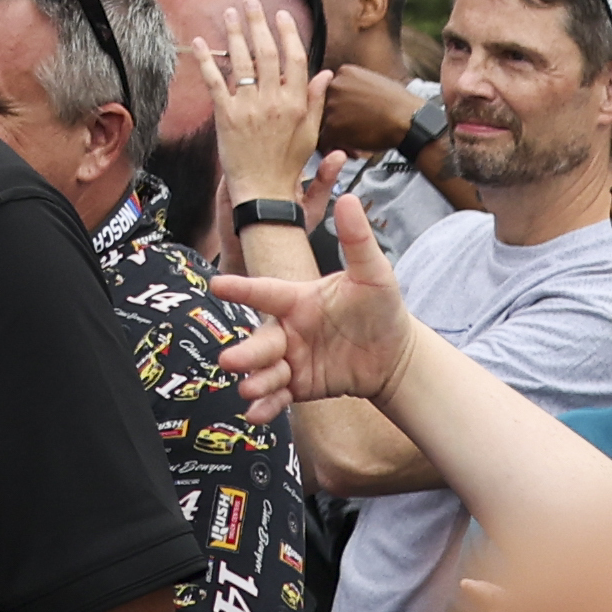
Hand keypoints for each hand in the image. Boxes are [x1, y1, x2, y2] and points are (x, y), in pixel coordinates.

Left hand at [205, 4, 329, 203]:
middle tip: (250, 1)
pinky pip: (214, 82)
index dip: (288, 34)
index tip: (281, 15)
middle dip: (258, 23)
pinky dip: (205, 60)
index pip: (295, 59)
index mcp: (297, 103)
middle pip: (267, 53)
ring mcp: (249, 107)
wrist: (263, 189)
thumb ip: (315, 100)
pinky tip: (198, 42)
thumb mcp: (311, 132)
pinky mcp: (226, 115)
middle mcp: (274, 101)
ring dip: (234, 34)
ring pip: (242, 62)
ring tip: (229, 13)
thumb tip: (326, 72)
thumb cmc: (288, 162)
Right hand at [218, 194, 425, 419]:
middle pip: (260, 338)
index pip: (265, 291)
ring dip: (254, 379)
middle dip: (245, 350)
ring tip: (249, 389)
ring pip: (264, 368)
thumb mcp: (374, 273)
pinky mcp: (300, 384)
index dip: (242, 289)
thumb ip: (357, 240)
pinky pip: (279, 394)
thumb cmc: (381, 308)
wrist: (395, 356)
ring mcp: (291, 357)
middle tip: (230, 360)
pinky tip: (256, 413)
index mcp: (297, 298)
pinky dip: (266, 404)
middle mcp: (287, 328)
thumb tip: (350, 198)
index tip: (216, 284)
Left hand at [322, 62, 429, 156]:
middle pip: (327, 106)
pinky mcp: (333, 126)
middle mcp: (334, 85)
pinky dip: (337, 148)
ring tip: (359, 142)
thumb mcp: (376, 81)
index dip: (342, 106)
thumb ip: (357, 85)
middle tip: (356, 131)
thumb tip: (350, 93)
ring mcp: (331, 105)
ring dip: (340, 135)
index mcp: (344, 72)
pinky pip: (325, 141)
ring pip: (325, 124)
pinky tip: (355, 151)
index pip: (332, 90)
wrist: (410, 120)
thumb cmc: (401, 105)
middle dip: (340, 121)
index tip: (354, 116)